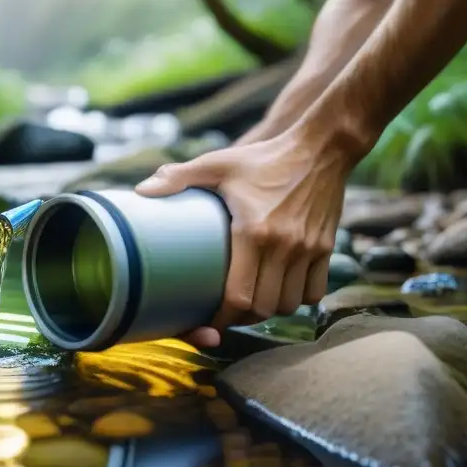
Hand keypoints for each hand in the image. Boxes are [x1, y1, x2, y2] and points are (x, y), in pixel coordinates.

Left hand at [134, 128, 351, 347]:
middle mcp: (285, 246)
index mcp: (254, 231)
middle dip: (242, 318)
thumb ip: (179, 176)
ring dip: (269, 310)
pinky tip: (280, 290)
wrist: (321, 148)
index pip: (239, 296)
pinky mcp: (325, 248)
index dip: (222, 316)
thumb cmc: (263, 158)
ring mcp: (309, 250)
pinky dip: (297, 299)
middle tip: (225, 313)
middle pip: (263, 307)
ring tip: (250, 303)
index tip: (207, 318)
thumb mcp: (218, 164)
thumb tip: (141, 191)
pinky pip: (314, 291)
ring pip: (290, 304)